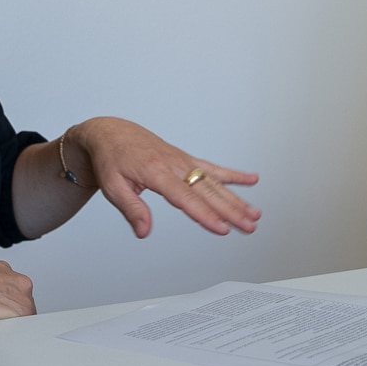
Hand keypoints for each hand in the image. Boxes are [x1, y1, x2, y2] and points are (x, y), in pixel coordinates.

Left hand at [70, 117, 260, 238]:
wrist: (111, 133)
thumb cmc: (111, 160)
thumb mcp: (113, 187)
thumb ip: (132, 209)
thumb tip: (144, 232)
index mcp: (156, 172)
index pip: (185, 198)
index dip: (205, 214)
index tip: (222, 229)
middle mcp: (175, 165)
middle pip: (208, 192)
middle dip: (231, 211)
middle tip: (249, 226)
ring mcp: (184, 161)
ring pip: (215, 182)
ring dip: (237, 199)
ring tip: (255, 214)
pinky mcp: (187, 159)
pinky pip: (214, 168)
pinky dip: (233, 174)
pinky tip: (251, 180)